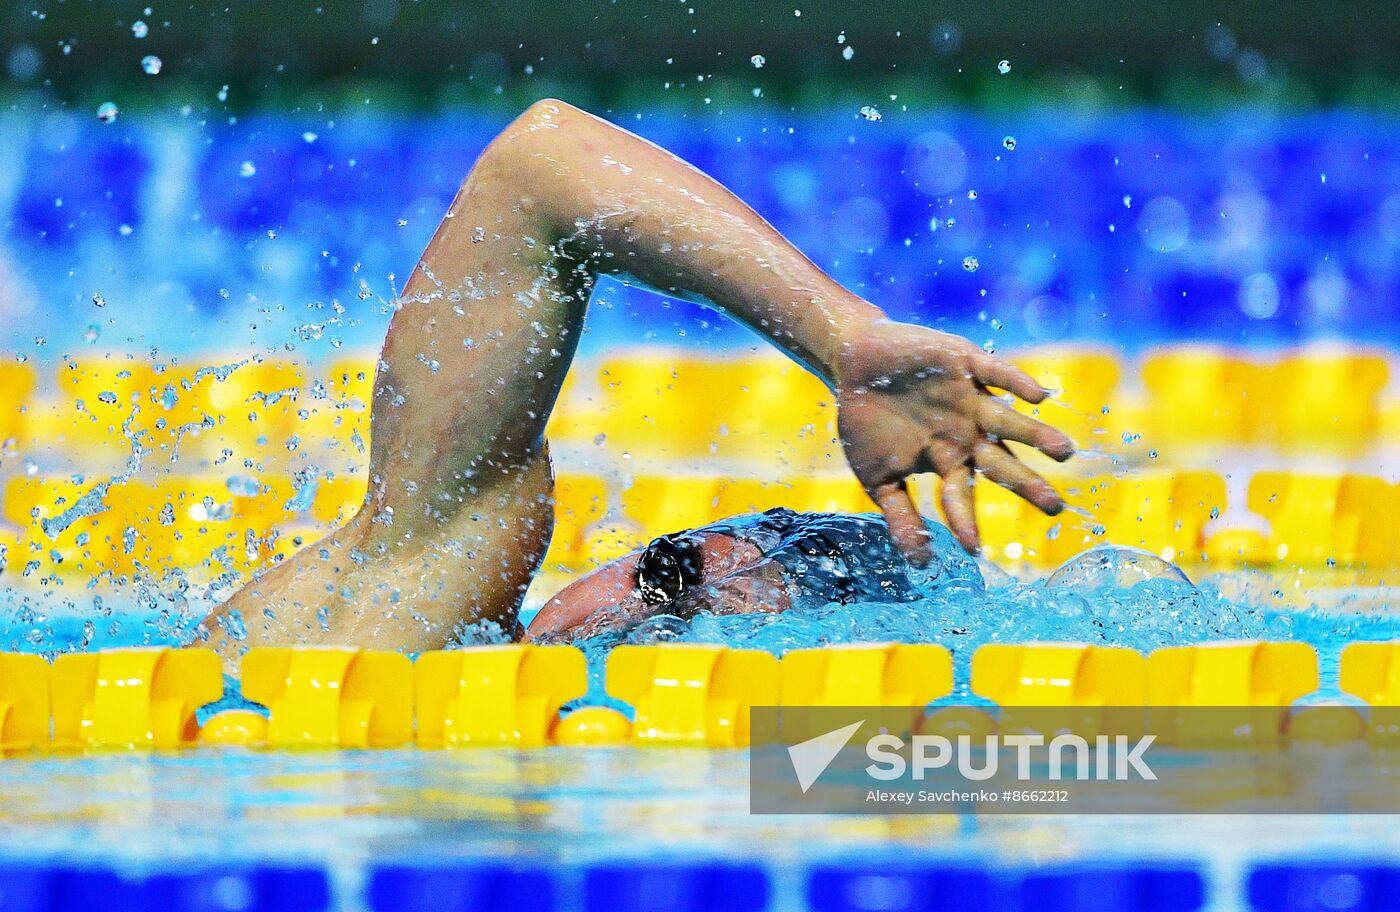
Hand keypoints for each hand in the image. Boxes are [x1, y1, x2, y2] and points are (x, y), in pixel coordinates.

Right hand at [834, 318, 1073, 560]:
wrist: (856, 360)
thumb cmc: (867, 420)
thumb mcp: (878, 475)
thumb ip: (900, 514)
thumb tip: (919, 561)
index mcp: (948, 460)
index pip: (961, 495)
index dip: (964, 520)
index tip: (972, 548)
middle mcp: (966, 433)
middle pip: (1001, 463)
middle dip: (1027, 484)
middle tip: (1055, 507)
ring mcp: (969, 400)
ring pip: (1008, 421)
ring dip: (1036, 436)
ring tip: (1065, 452)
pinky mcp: (966, 363)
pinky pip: (996, 373)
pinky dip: (1016, 384)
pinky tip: (1038, 398)